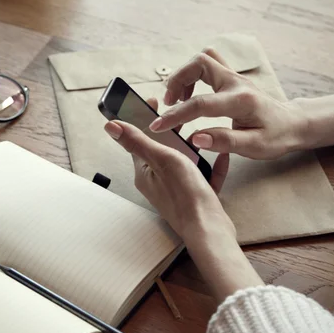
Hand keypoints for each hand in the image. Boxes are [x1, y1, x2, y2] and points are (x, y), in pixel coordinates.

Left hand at [104, 106, 263, 300]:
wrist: (210, 230)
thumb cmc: (185, 196)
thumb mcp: (161, 160)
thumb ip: (138, 141)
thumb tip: (111, 126)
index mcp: (145, 173)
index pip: (139, 140)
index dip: (144, 119)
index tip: (153, 102)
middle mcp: (158, 182)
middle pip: (162, 150)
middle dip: (172, 132)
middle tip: (182, 115)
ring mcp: (177, 190)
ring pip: (184, 163)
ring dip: (193, 148)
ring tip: (203, 135)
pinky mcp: (195, 197)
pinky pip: (204, 176)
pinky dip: (212, 166)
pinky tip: (222, 156)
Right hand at [148, 48, 307, 159]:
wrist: (292, 123)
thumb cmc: (275, 137)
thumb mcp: (254, 147)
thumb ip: (224, 142)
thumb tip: (195, 139)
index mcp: (241, 101)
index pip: (201, 104)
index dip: (176, 115)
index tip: (158, 126)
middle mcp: (236, 82)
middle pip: (200, 63)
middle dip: (178, 80)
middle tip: (169, 103)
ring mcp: (234, 76)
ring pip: (203, 58)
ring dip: (184, 74)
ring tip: (177, 99)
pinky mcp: (231, 77)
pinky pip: (208, 63)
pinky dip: (193, 74)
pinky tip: (190, 94)